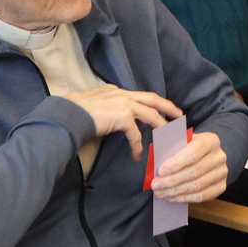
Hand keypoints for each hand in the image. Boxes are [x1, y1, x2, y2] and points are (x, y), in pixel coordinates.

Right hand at [62, 85, 182, 160]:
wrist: (68, 114)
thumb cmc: (74, 111)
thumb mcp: (92, 102)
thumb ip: (104, 104)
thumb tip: (107, 112)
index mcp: (116, 92)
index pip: (140, 96)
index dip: (152, 103)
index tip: (160, 109)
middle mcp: (123, 95)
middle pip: (153, 99)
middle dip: (168, 107)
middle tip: (180, 115)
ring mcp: (124, 104)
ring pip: (151, 115)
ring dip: (161, 127)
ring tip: (168, 138)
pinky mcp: (122, 117)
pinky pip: (135, 134)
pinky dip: (137, 146)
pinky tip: (137, 155)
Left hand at [149, 130, 228, 203]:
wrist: (206, 155)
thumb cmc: (188, 148)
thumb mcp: (181, 142)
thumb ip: (172, 149)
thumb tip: (155, 165)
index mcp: (210, 140)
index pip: (193, 153)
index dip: (176, 164)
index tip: (161, 171)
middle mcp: (219, 156)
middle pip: (194, 171)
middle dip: (172, 180)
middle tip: (156, 185)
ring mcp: (222, 172)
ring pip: (197, 186)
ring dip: (176, 191)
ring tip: (161, 192)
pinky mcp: (221, 186)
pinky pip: (202, 196)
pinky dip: (184, 198)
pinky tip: (172, 197)